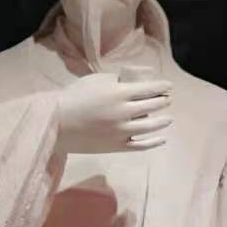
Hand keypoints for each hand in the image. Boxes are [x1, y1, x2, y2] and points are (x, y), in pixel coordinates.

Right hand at [56, 74, 171, 156]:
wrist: (57, 124)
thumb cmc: (74, 98)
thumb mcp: (95, 81)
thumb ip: (117, 80)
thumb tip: (135, 81)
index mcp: (118, 93)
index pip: (149, 88)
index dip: (162, 87)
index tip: (169, 87)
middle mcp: (123, 112)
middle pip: (152, 106)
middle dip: (163, 101)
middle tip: (167, 100)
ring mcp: (121, 131)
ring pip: (150, 126)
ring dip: (162, 121)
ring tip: (168, 119)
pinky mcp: (116, 146)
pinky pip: (140, 145)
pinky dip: (153, 142)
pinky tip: (162, 139)